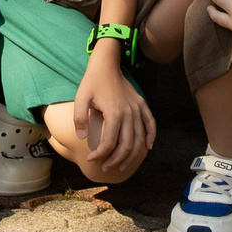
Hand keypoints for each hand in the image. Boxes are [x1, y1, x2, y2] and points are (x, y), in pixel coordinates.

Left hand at [72, 43, 154, 183]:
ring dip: (131, 155)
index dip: (100, 154)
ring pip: (139, 139)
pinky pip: (150, 123)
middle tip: (105, 167)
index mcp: (114, 113)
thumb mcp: (81, 97)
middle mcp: (129, 113)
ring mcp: (137, 109)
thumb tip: (81, 137)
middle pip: (126, 145)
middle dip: (116, 160)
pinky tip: (147, 148)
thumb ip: (80, 117)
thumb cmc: (92, 80)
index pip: (110, 142)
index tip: (90, 159)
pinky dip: (151, 136)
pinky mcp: (141, 104)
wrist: (107, 63)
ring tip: (120, 165)